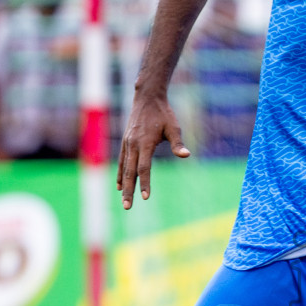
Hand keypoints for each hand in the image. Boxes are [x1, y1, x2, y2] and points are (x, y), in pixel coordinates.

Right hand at [117, 90, 190, 208]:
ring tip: (123, 200)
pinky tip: (119, 185)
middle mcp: (133, 144)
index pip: (144, 167)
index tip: (146, 197)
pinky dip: (120, 174)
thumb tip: (186, 155)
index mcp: (145, 142)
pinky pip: (121, 161)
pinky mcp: (126, 142)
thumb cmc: (163, 113)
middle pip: (130, 172)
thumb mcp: (174, 127)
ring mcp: (127, 143)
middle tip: (128, 207)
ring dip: (123, 185)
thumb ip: (178, 143)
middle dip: (129, 190)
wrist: (147, 98)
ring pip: (124, 168)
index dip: (145, 182)